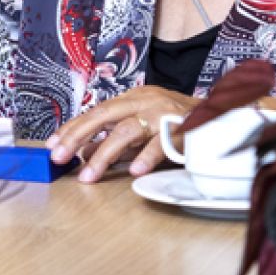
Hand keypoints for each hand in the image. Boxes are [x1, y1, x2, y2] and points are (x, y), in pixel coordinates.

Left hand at [46, 87, 198, 183]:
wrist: (223, 116)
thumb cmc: (179, 124)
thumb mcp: (142, 129)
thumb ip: (115, 141)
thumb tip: (84, 152)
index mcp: (133, 99)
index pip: (94, 112)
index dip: (71, 129)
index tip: (52, 145)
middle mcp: (145, 101)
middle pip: (102, 116)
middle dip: (76, 137)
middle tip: (59, 157)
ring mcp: (163, 113)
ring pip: (126, 131)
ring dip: (104, 155)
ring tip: (89, 175)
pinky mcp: (182, 128)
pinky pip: (161, 143)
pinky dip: (146, 157)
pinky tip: (134, 172)